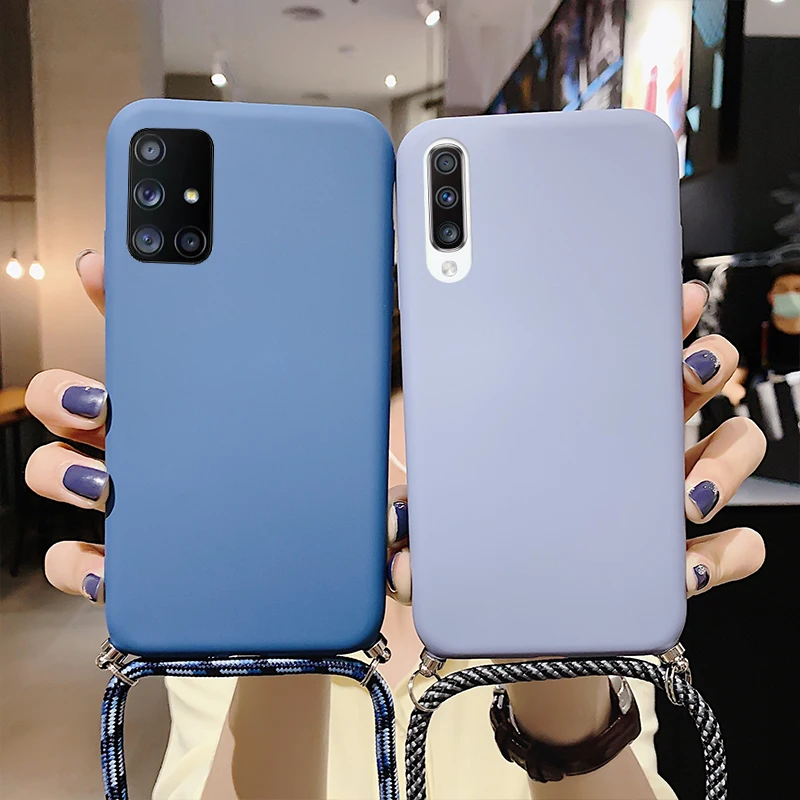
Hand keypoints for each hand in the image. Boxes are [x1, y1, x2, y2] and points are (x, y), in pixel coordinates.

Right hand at [26, 250, 408, 605]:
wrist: (337, 572)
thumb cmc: (337, 496)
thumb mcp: (349, 433)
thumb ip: (349, 390)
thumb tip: (366, 321)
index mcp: (198, 402)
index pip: (147, 338)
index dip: (114, 297)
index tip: (101, 269)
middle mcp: (158, 445)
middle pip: (73, 402)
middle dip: (65, 394)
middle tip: (102, 404)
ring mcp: (140, 503)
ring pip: (56, 473)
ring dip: (59, 472)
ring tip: (105, 483)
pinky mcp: (136, 567)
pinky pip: (75, 564)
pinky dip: (73, 564)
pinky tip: (107, 564)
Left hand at [386, 282, 766, 605]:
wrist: (507, 627)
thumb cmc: (477, 553)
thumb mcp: (439, 520)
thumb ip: (415, 517)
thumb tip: (394, 533)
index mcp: (575, 420)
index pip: (622, 355)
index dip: (658, 321)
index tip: (670, 300)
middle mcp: (625, 452)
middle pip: (692, 389)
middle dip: (704, 366)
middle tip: (686, 368)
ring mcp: (658, 506)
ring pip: (726, 458)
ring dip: (726, 459)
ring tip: (687, 484)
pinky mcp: (674, 566)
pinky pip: (729, 552)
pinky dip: (731, 551)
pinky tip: (696, 559)